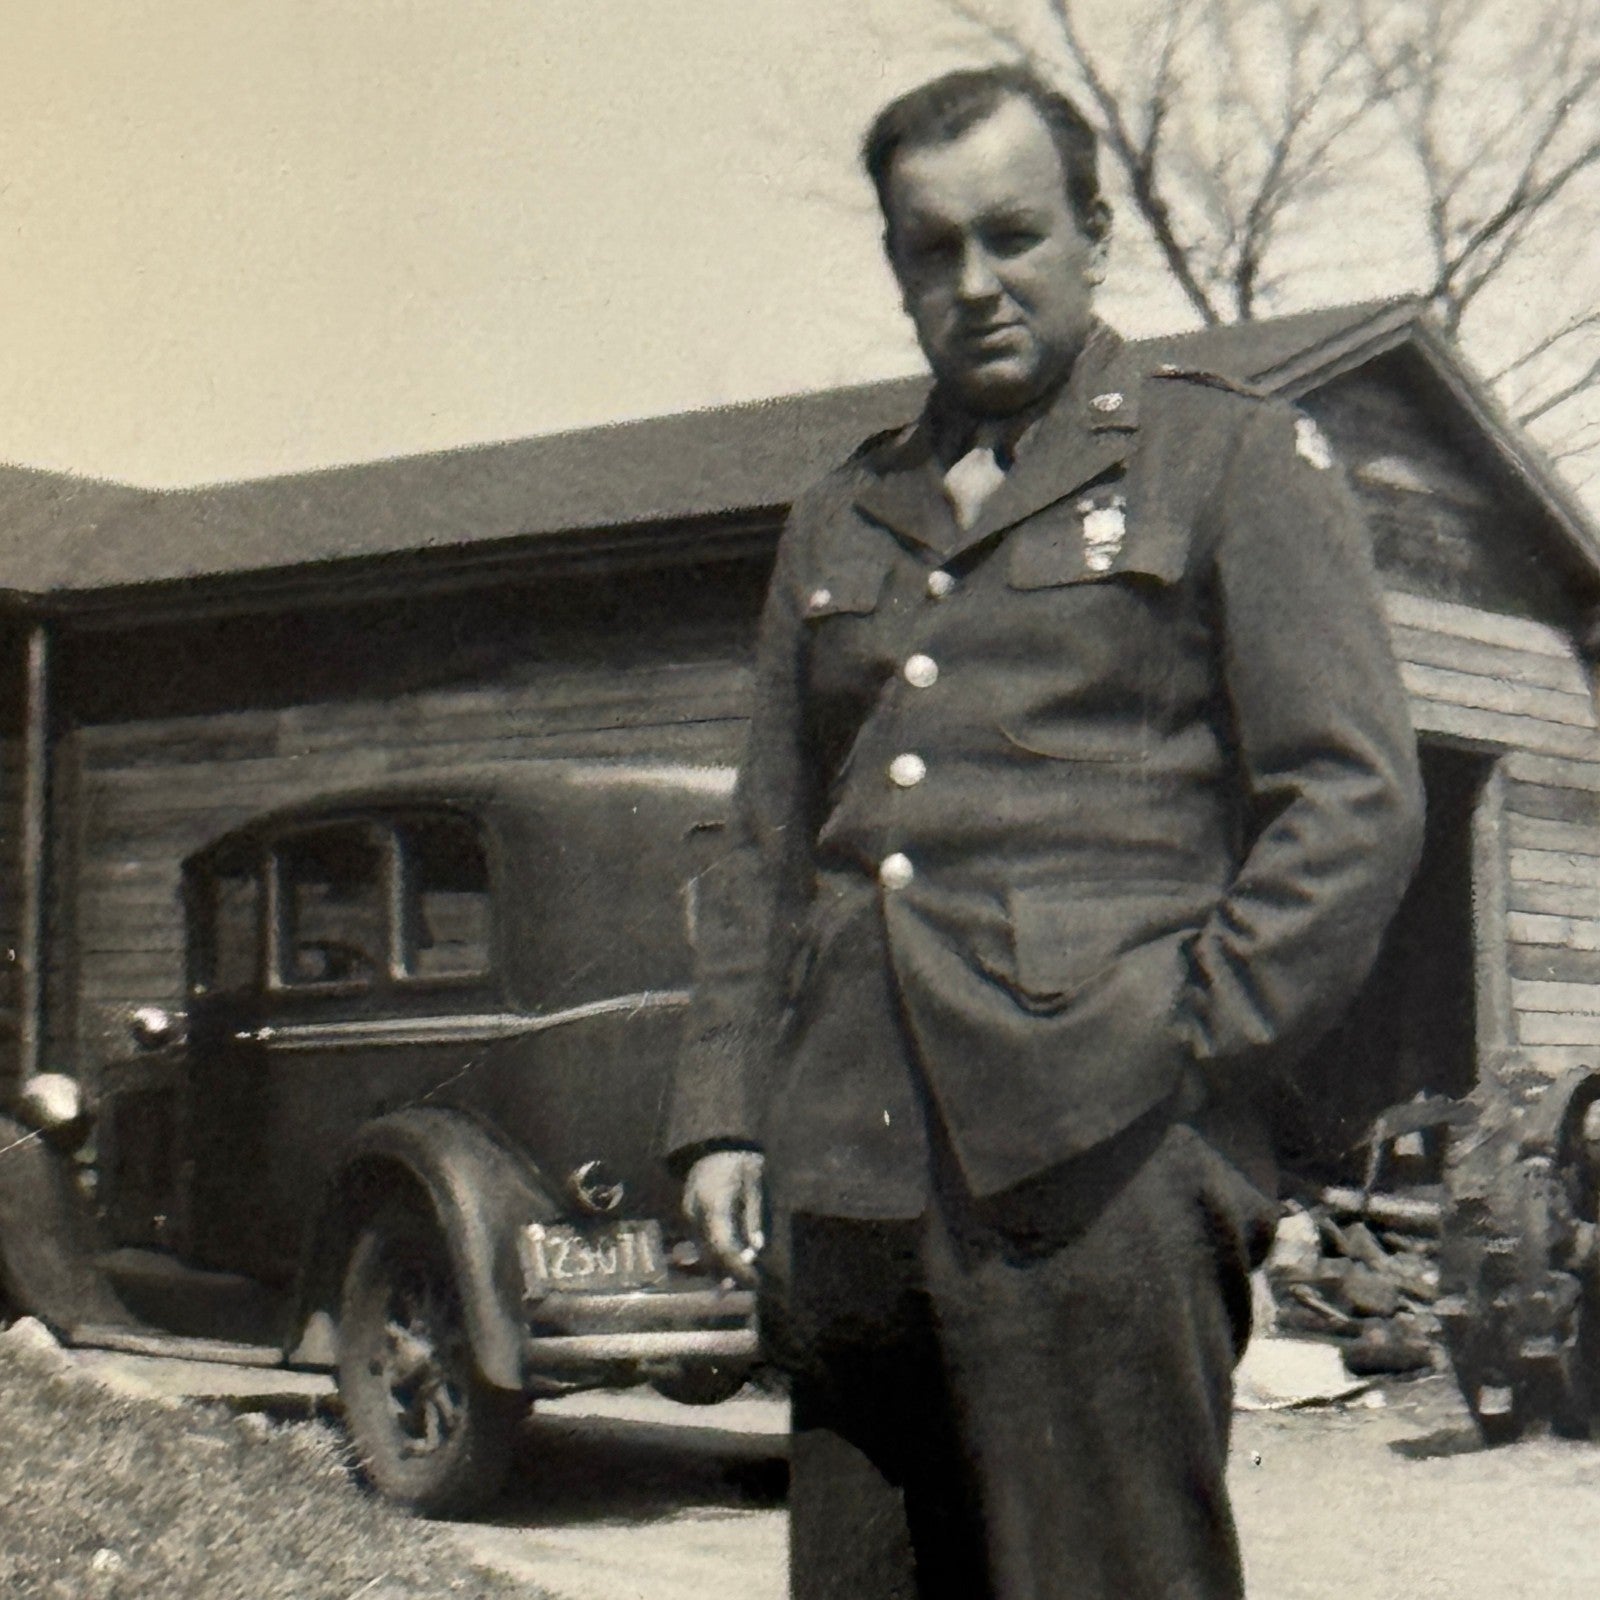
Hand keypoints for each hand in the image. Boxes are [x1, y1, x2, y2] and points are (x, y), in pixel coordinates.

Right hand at [682, 1149, 765, 1285]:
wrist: (714, 1140)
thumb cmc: (739, 1160)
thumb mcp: (755, 1183)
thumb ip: (755, 1216)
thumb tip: (756, 1247)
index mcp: (713, 1205)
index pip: (723, 1248)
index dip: (739, 1269)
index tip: (756, 1281)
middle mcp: (695, 1213)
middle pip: (710, 1254)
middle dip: (729, 1274)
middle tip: (751, 1287)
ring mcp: (688, 1213)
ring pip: (702, 1250)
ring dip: (718, 1268)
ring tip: (735, 1285)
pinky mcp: (688, 1212)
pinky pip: (698, 1240)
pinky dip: (712, 1254)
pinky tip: (724, 1265)